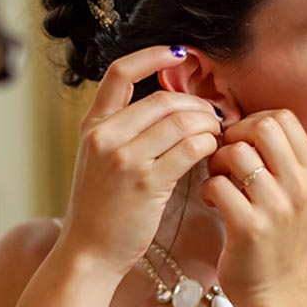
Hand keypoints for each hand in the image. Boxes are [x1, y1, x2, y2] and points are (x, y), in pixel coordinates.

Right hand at [58, 46, 221, 275]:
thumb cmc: (101, 209)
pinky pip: (190, 149)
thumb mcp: (99, 161)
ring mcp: (125, 159)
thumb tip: (170, 107)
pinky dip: (208, 144)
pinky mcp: (147, 183)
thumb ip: (125, 132)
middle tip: (215, 114)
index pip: (120, 73)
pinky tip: (212, 152)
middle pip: (163, 99)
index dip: (152, 55)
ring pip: (181, 121)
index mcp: (92, 126)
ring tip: (217, 133)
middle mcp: (105, 137)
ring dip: (208, 123)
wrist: (89, 252)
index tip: (179, 54)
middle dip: (197, 103)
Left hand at [201, 109, 306, 303]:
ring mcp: (277, 207)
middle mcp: (300, 186)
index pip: (283, 117)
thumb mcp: (294, 194)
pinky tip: (212, 202)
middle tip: (225, 158)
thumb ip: (278, 159)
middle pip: (263, 127)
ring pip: (236, 153)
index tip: (241, 142)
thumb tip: (244, 123)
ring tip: (218, 181)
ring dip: (216, 163)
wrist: (277, 291)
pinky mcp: (250, 227)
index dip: (253, 120)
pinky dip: (207, 189)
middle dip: (234, 135)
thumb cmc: (278, 237)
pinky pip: (218, 185)